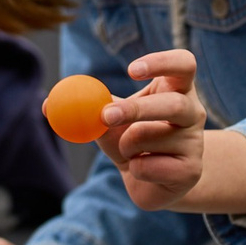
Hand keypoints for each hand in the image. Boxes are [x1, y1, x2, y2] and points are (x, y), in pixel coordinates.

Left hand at [99, 49, 209, 209]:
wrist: (150, 181)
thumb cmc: (132, 142)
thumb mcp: (109, 122)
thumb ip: (86, 109)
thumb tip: (49, 104)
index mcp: (177, 90)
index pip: (184, 64)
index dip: (162, 63)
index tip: (131, 70)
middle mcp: (193, 112)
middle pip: (174, 103)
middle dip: (137, 109)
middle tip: (106, 116)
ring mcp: (196, 142)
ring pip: (156, 137)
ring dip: (128, 146)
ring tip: (129, 151)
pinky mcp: (192, 170)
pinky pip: (153, 166)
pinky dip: (136, 169)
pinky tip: (142, 170)